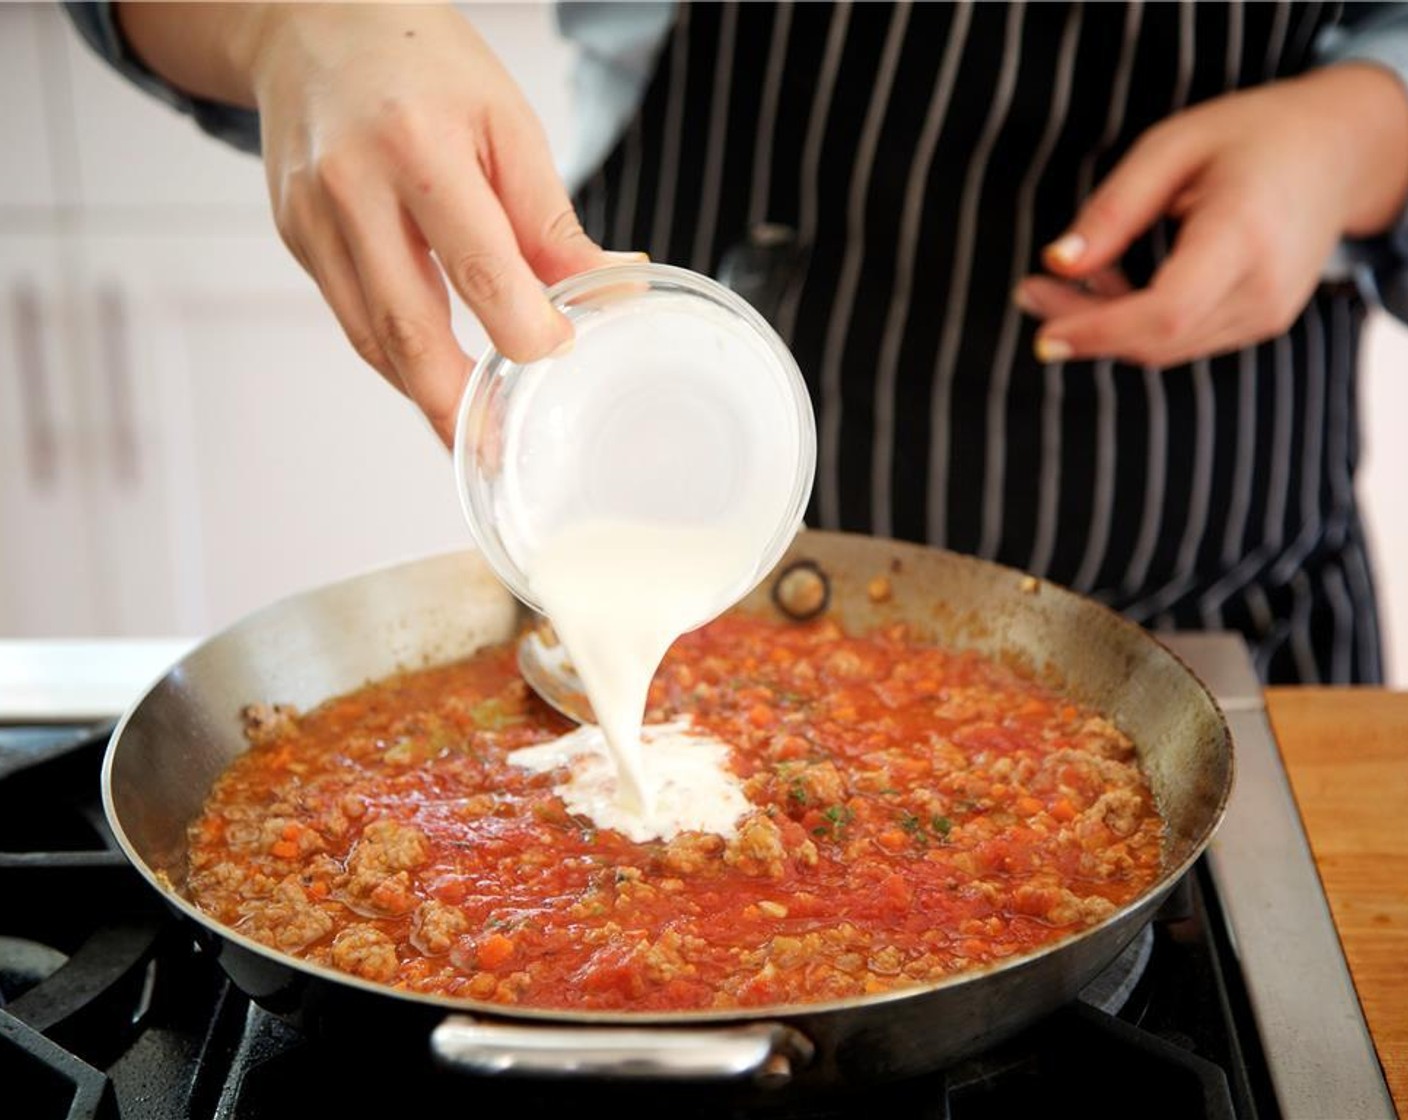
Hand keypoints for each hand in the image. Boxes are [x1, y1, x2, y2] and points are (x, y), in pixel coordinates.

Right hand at [246, 4, 638, 443]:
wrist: (310, 23)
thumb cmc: (423, 64)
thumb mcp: (506, 122)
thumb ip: (551, 221)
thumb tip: (613, 291)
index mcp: (418, 148)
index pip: (479, 266)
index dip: (525, 328)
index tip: (561, 358)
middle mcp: (352, 189)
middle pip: (408, 329)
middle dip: (458, 407)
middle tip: (501, 456)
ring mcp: (312, 220)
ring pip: (372, 339)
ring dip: (425, 399)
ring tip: (473, 441)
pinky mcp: (296, 238)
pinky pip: (351, 319)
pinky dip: (396, 362)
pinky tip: (433, 386)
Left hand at [1015, 63, 1407, 367]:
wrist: (1338, 151)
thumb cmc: (1251, 137)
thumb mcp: (1172, 146)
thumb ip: (1114, 209)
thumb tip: (1057, 262)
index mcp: (1244, 235)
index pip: (1164, 312)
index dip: (1098, 331)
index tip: (1043, 333)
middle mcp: (1263, 288)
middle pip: (1155, 339)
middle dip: (1083, 327)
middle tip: (1028, 292)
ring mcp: (1267, 313)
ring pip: (1164, 347)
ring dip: (1103, 326)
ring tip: (1062, 281)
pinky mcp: (1260, 322)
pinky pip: (1182, 339)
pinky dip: (1136, 323)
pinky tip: (1110, 284)